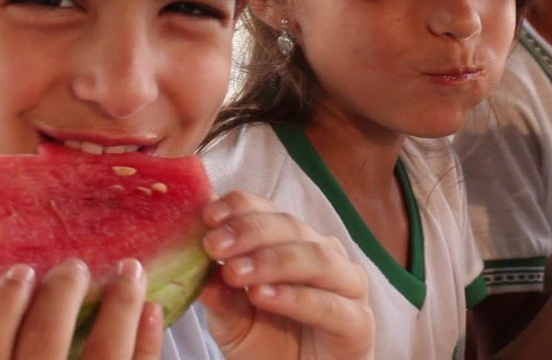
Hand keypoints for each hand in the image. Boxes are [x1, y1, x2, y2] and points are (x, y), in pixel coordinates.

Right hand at [0, 258, 162, 359]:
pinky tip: (151, 309)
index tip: (20, 271)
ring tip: (129, 270)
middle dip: (62, 294)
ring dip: (119, 305)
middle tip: (74, 266)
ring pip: (103, 352)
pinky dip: (147, 340)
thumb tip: (7, 284)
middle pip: (44, 340)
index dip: (2, 304)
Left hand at [200, 191, 374, 359]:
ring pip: (316, 258)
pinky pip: (330, 304)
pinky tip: (263, 295)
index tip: (207, 215)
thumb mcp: (233, 320)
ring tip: (235, 271)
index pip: (268, 211)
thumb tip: (193, 265)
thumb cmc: (270, 345)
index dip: (240, 207)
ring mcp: (346, 286)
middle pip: (291, 228)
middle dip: (250, 231)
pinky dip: (296, 297)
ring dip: (273, 260)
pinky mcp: (358, 322)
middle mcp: (323, 255)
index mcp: (292, 243)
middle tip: (213, 244)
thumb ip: (219, 294)